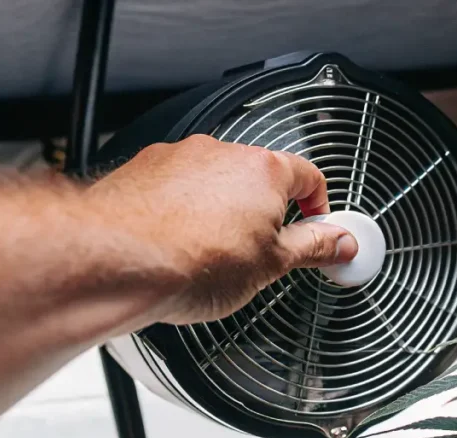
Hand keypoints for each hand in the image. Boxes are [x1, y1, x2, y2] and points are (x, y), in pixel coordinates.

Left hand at [88, 134, 356, 324]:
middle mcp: (221, 153)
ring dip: (220, 209)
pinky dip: (181, 208)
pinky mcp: (142, 169)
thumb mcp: (271, 266)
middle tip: (260, 250)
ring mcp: (178, 158)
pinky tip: (177, 243)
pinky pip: (176, 185)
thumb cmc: (190, 261)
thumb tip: (340, 243)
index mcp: (264, 169)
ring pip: (214, 180)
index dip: (317, 205)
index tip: (314, 226)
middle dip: (264, 212)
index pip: (308, 176)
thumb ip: (313, 248)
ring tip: (211, 252)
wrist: (116, 262)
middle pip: (259, 177)